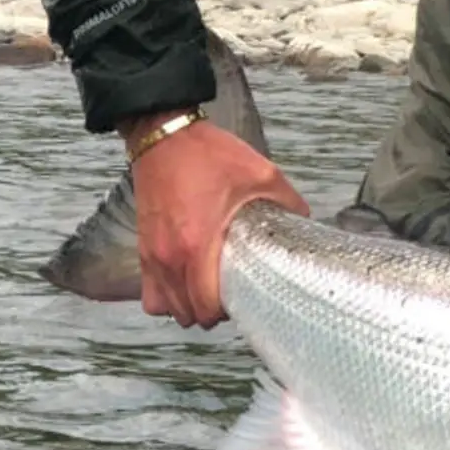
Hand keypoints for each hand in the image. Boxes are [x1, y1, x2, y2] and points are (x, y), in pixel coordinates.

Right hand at [121, 115, 307, 328]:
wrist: (164, 136)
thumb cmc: (209, 155)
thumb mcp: (263, 175)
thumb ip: (289, 203)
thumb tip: (306, 223)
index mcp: (197, 243)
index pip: (206, 305)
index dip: (227, 309)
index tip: (243, 296)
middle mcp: (169, 256)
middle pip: (187, 313)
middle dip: (211, 311)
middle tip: (232, 293)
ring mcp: (152, 254)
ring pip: (166, 307)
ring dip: (188, 306)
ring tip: (210, 291)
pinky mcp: (143, 248)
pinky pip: (149, 292)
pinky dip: (167, 296)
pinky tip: (187, 282)